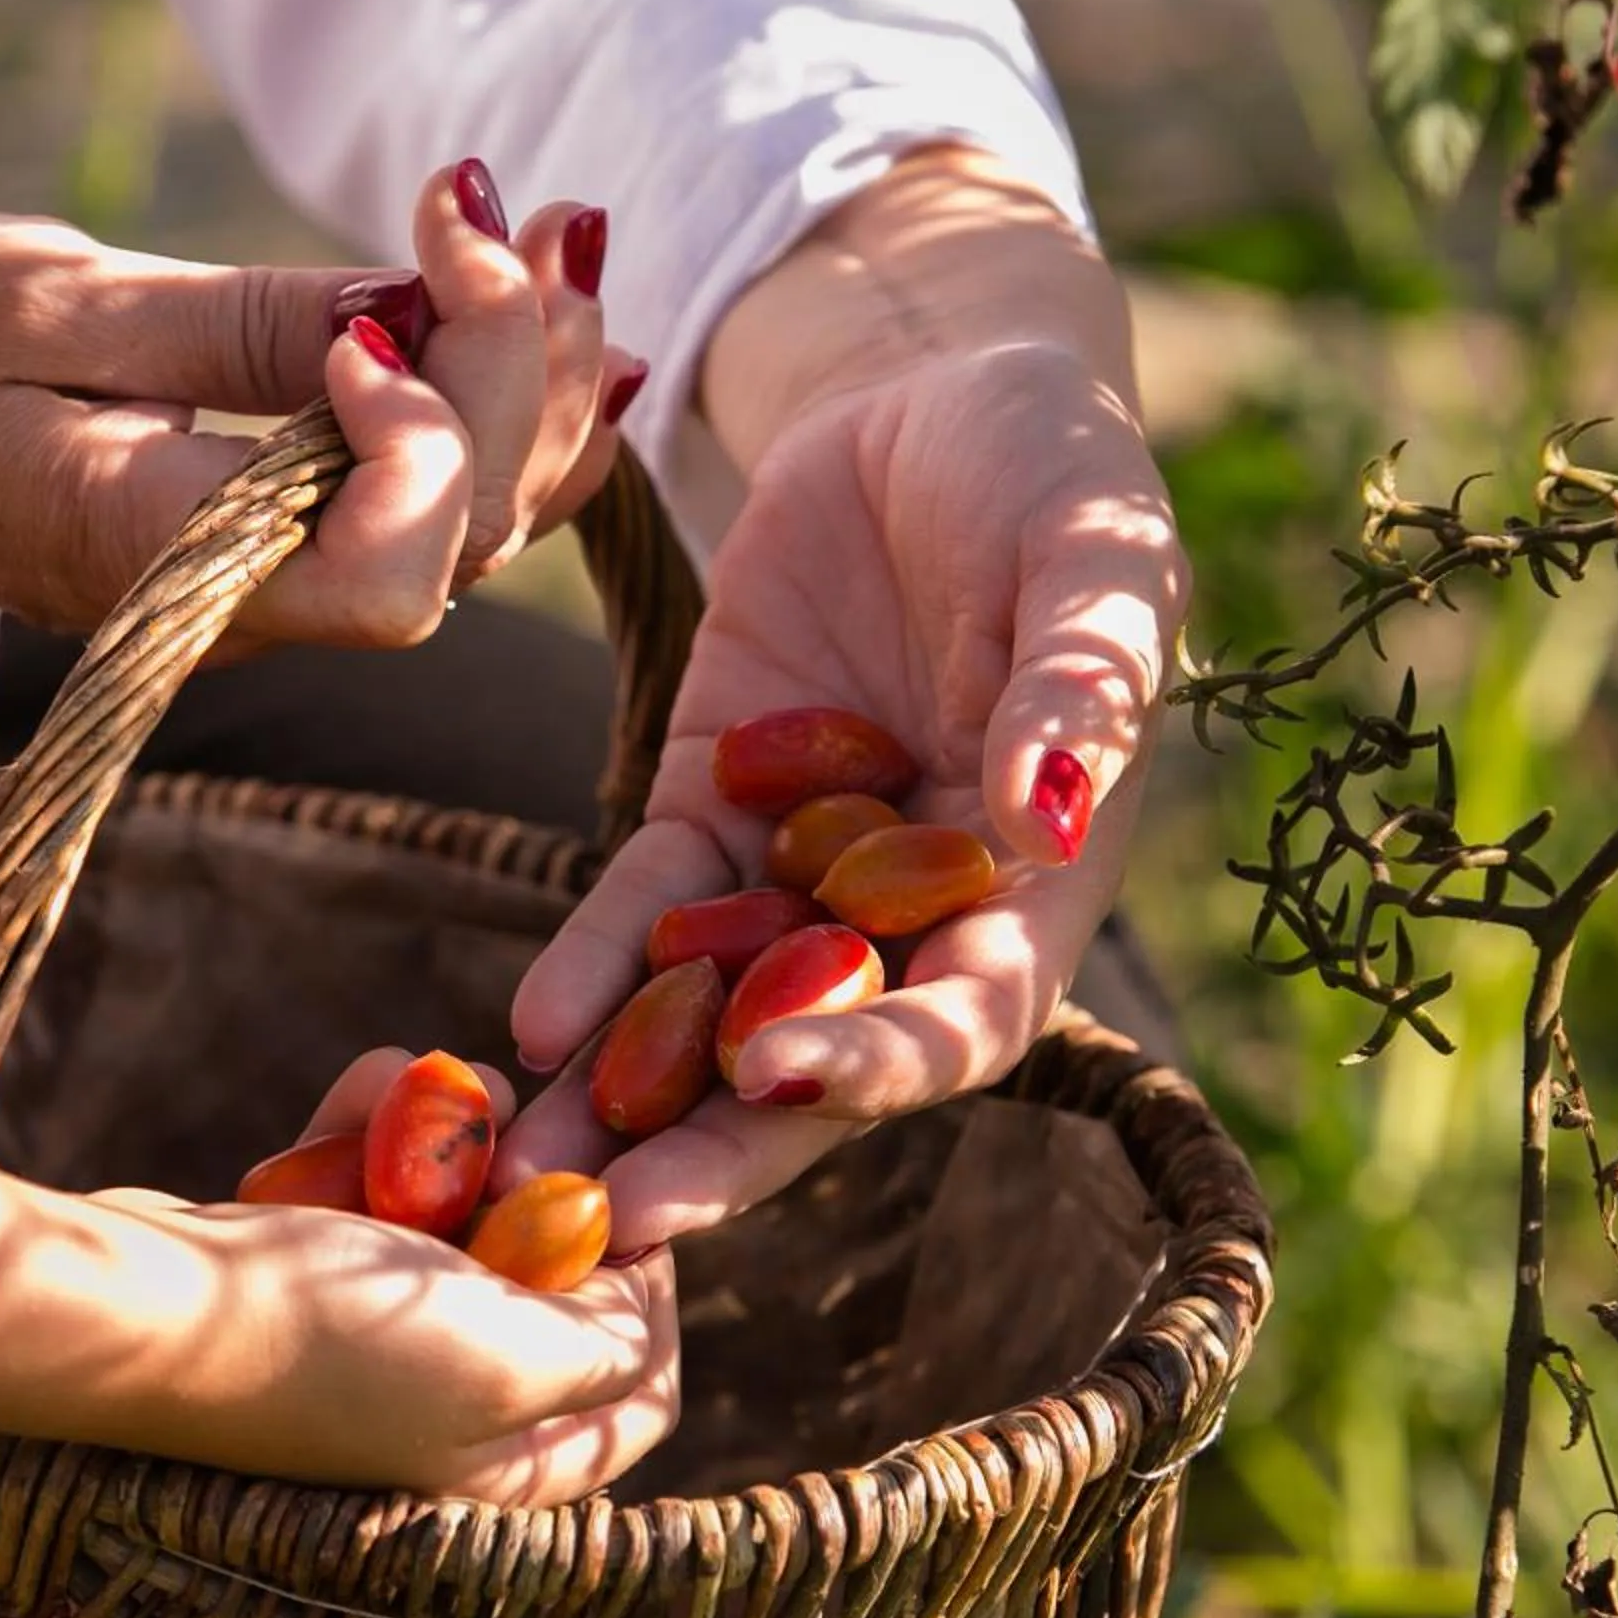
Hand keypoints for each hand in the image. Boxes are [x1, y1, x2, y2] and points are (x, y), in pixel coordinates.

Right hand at [0, 159, 643, 646]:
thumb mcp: (51, 299)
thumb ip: (247, 325)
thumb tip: (415, 312)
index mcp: (164, 559)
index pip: (389, 574)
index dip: (433, 442)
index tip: (369, 313)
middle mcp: (241, 605)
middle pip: (467, 536)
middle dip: (523, 370)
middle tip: (523, 214)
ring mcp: (271, 590)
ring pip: (479, 529)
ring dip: (543, 381)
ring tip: (562, 237)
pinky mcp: (281, 547)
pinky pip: (436, 511)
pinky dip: (514, 414)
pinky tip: (560, 323)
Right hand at [87, 1047, 677, 1503]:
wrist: (139, 1307)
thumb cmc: (335, 1343)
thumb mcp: (515, 1355)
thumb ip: (608, 1343)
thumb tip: (636, 1303)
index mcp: (504, 1465)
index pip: (636, 1393)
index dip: (654, 1299)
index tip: (627, 1213)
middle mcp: (440, 1414)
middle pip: (549, 1293)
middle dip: (543, 1192)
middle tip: (527, 1133)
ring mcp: (361, 1343)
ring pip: (455, 1220)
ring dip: (458, 1140)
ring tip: (447, 1087)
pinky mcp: (292, 1275)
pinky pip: (364, 1188)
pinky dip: (370, 1130)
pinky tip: (372, 1084)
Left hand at [500, 340, 1185, 1247]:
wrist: (933, 392)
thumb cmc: (1056, 477)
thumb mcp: (1089, 559)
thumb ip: (1076, 688)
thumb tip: (1044, 821)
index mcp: (1041, 879)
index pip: (972, 1008)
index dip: (889, 1059)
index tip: (787, 1082)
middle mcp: (922, 904)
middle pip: (824, 1059)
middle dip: (726, 1149)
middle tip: (617, 1224)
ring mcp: (808, 863)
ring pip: (718, 1013)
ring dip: (633, 1102)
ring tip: (532, 1179)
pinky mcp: (711, 797)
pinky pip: (650, 903)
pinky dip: (595, 967)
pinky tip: (528, 1032)